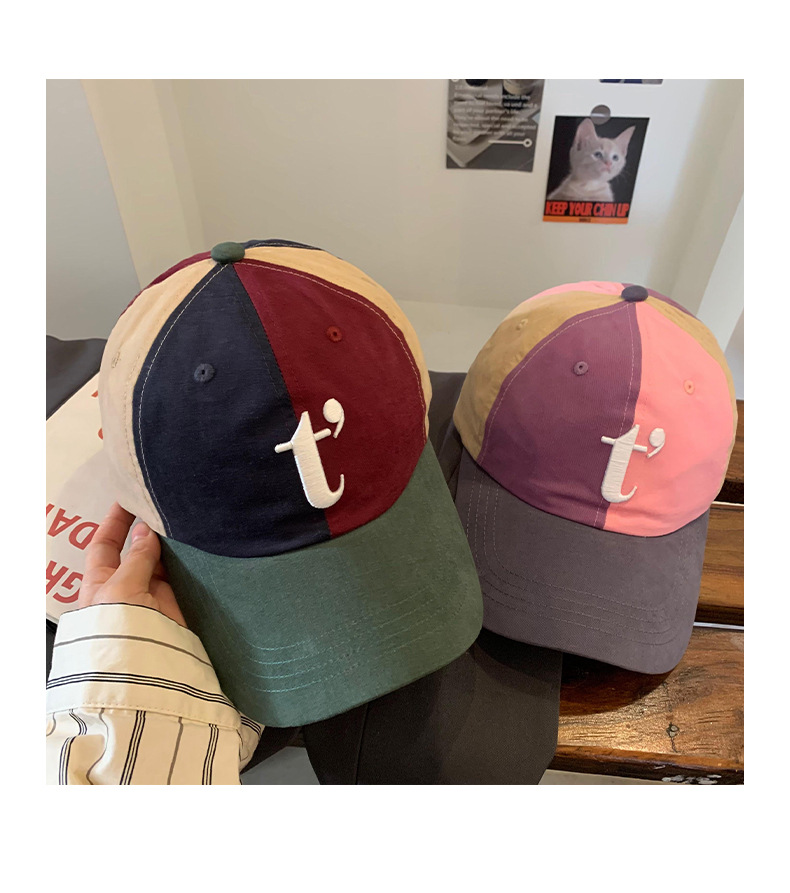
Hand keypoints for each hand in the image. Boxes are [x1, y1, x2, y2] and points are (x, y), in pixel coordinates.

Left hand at [78, 502, 186, 627]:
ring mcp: (153, 596)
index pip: (104, 544)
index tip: (129, 498)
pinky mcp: (177, 606)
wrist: (143, 674)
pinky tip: (198, 545)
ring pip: (162, 562)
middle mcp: (127, 586)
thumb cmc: (118, 631)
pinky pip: (183, 578)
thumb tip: (145, 530)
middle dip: (148, 530)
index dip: (115, 522)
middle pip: (137, 549)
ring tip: (184, 520)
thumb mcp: (120, 589)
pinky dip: (189, 562)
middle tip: (164, 506)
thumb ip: (137, 558)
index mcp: (101, 582)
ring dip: (171, 545)